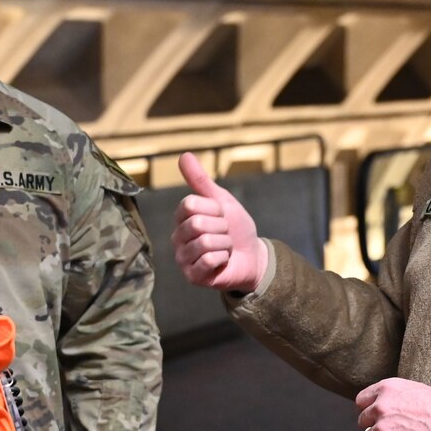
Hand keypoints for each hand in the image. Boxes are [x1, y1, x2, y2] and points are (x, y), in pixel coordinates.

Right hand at [172, 152, 267, 290]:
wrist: (252, 257)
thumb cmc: (236, 229)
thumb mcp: (223, 201)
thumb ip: (201, 181)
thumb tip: (184, 155)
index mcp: (182, 217)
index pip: (190, 204)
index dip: (214, 209)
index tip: (221, 215)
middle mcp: (177, 237)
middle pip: (197, 223)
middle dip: (222, 228)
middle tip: (225, 235)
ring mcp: (183, 258)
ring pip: (205, 242)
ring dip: (225, 244)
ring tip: (225, 248)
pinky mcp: (192, 276)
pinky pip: (208, 260)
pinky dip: (223, 258)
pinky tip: (222, 262)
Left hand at [355, 377, 430, 430]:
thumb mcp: (419, 390)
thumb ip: (398, 397)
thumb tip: (389, 406)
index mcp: (388, 388)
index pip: (362, 400)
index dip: (369, 410)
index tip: (375, 417)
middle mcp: (381, 407)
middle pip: (363, 421)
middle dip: (375, 427)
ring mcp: (383, 430)